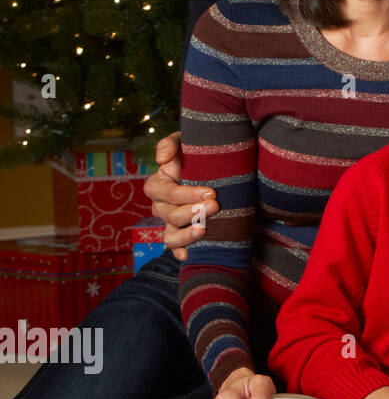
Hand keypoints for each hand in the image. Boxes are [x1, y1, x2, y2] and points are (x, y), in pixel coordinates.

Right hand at [146, 130, 218, 259]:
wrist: (218, 167)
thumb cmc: (198, 154)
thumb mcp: (185, 142)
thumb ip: (171, 144)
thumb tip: (162, 159)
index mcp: (159, 184)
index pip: (165, 192)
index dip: (185, 194)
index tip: (211, 192)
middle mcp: (161, 206)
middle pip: (168, 214)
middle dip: (191, 211)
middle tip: (214, 206)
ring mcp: (171, 223)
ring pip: (169, 235)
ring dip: (185, 235)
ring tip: (203, 230)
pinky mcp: (182, 234)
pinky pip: (175, 248)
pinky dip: (181, 252)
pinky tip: (189, 255)